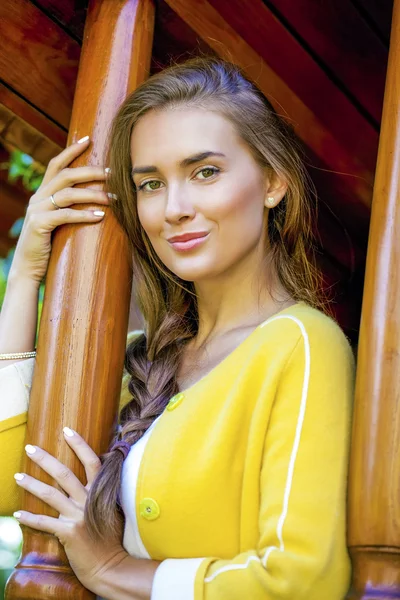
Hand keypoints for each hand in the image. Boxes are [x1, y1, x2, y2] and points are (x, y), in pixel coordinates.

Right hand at [11, 136, 110, 285]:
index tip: (90, 139)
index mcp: (42, 193)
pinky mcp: (39, 225)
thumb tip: (97, 198)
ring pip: (68, 194)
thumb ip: (68, 207)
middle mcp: (38, 197)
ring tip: (113, 199)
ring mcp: (37, 210)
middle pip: (66, 175)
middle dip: (91, 171)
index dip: (72, 150)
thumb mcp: (57, 220)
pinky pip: (65, 215)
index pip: (56, 164)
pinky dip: (84, 214)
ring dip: (93, 194)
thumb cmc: (48, 245)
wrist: (28, 268)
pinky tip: (100, 216)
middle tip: (112, 173)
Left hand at [13, 428, 127, 593]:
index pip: (91, 461)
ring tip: (17, 476)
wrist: (110, 565)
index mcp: (100, 491)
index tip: (66, 430)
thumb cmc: (109, 536)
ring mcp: (79, 516)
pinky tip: (18, 514)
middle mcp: (89, 500)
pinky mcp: (69, 533)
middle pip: (64, 474)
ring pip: (51, 495)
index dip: (79, 444)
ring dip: (32, 484)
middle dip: (45, 459)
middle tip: (30, 448)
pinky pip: (45, 523)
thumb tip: (90, 476)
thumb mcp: (110, 508)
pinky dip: (30, 518)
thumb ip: (99, 492)